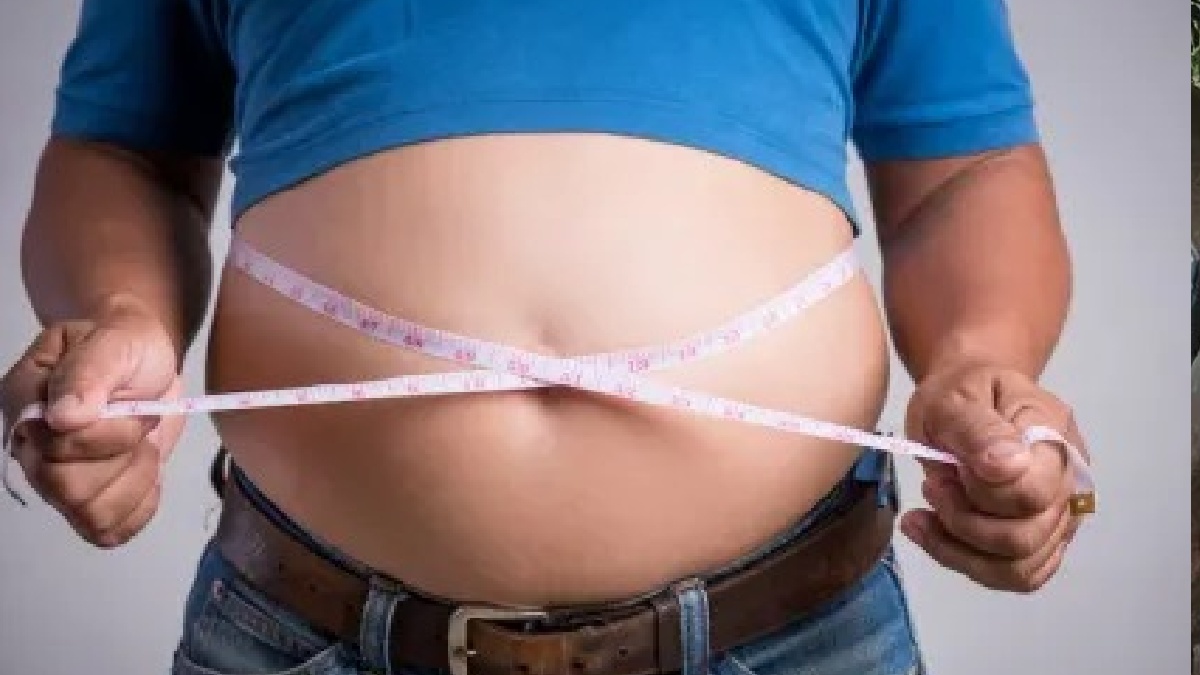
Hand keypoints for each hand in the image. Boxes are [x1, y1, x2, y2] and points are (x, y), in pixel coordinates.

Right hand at [0, 297, 184, 547]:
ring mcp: (54, 480)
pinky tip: (146, 472)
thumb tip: (62, 417)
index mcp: (24, 401)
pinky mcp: (86, 502)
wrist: (145, 361)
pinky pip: (109, 530)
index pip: (51, 447)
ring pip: (89, 515)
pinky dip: (140, 505)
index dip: (104, 434)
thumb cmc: (126, 347)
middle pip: (67, 490)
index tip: (128, 402)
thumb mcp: (116, 341)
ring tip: (141, 444)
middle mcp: (30, 448)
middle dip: (123, 456)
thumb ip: (90, 371)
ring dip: (134, 479)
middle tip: (140, 422)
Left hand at [900, 357, 1088, 592]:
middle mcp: (1069, 485)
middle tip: (933, 485)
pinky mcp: (1040, 542)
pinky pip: (1010, 575)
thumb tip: (1008, 467)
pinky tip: (931, 532)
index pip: (1034, 493)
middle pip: (1025, 539)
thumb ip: (978, 429)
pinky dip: (963, 561)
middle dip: (963, 521)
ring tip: (925, 513)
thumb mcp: (954, 397)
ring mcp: (1058, 518)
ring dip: (958, 548)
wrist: (968, 399)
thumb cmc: (962, 393)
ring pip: (1018, 570)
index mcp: (1055, 438)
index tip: (949, 468)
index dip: (982, 493)